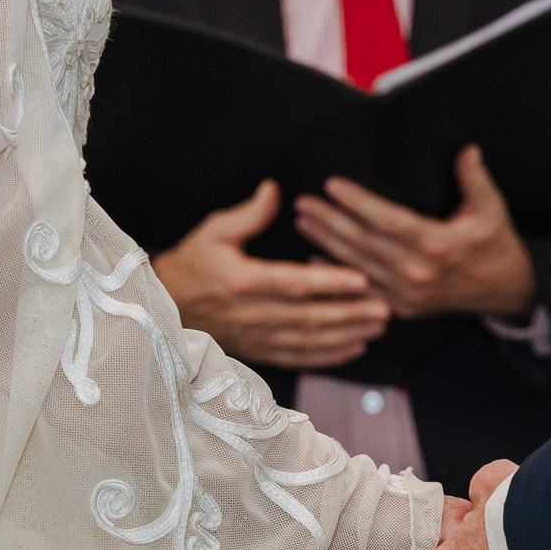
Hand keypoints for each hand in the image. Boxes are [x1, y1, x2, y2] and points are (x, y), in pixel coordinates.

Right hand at [150, 180, 391, 368]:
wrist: (164, 307)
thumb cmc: (192, 263)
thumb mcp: (213, 231)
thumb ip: (248, 214)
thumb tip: (274, 190)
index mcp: (243, 281)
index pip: (295, 283)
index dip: (330, 283)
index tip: (362, 279)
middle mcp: (253, 314)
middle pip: (311, 318)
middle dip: (351, 315)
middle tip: (385, 308)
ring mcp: (257, 338)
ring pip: (309, 342)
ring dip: (347, 336)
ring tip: (378, 327)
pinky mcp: (259, 352)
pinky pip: (299, 359)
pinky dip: (329, 357)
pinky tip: (355, 347)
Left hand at [294, 146, 538, 320]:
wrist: (505, 292)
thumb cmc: (496, 246)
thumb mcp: (491, 209)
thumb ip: (475, 178)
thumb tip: (466, 148)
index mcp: (438, 245)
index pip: (387, 220)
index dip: (356, 202)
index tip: (332, 185)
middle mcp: (418, 272)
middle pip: (363, 243)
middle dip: (329, 221)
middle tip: (304, 202)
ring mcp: (407, 294)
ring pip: (357, 266)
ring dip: (326, 243)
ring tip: (303, 221)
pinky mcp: (402, 308)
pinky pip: (363, 290)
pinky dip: (337, 274)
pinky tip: (314, 258)